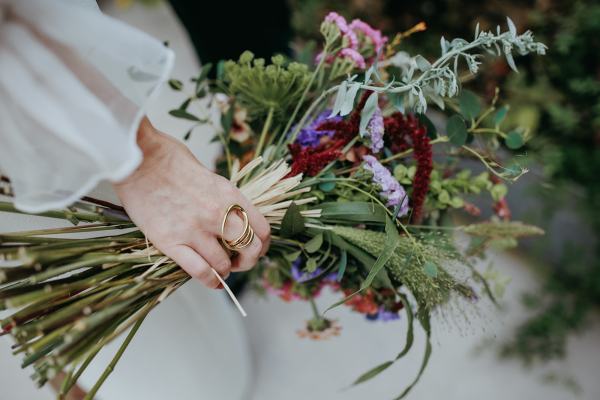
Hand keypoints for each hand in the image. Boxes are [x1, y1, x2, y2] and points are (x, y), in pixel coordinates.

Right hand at [114, 118, 269, 287]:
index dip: (262, 245)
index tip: (256, 249)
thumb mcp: (210, 176)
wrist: (137, 158)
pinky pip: (199, 270)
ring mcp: (194, 229)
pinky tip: (211, 281)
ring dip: (225, 271)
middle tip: (239, 263)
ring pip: (223, 265)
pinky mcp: (170, 241)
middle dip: (248, 261)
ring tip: (220, 270)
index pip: (262, 228)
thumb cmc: (170, 160)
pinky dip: (209, 280)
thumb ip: (224, 199)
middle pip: (250, 249)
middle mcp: (217, 213)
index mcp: (230, 195)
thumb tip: (232, 217)